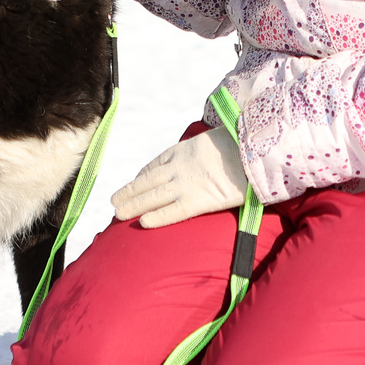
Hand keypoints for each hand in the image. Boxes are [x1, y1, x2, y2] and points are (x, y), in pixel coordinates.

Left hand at [112, 125, 247, 227]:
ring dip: (133, 205)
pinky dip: (157, 217)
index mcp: (182, 151)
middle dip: (130, 192)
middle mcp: (177, 167)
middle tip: (114, 201)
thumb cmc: (239, 143)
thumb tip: (211, 159)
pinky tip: (142, 223)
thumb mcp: (212, 141)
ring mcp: (185, 184)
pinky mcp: (197, 201)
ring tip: (117, 214)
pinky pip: (172, 211)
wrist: (250, 147)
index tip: (135, 183)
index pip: (155, 165)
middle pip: (147, 181)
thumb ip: (206, 151)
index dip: (142, 176)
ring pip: (152, 197)